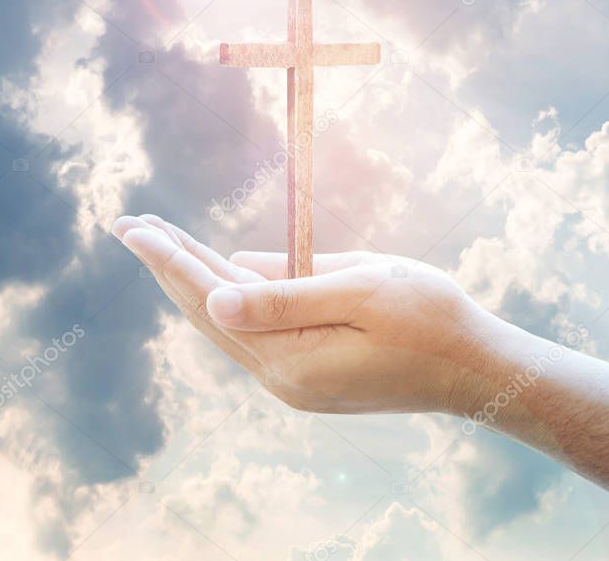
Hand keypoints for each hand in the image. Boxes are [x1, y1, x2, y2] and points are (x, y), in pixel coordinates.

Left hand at [112, 215, 487, 414]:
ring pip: (227, 324)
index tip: (132, 227)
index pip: (210, 299)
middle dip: (169, 265)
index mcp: (291, 358)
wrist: (478, 370)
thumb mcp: (362, 289)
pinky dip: (230, 298)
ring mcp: (294, 383)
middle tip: (130, 225)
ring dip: (195, 279)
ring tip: (162, 241)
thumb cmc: (430, 318)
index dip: (168, 259)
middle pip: (208, 313)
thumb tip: (215, 294)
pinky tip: (216, 273)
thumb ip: (285, 295)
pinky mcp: (309, 377)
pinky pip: (254, 332)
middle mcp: (282, 379)